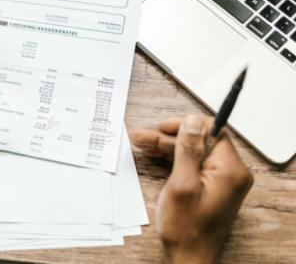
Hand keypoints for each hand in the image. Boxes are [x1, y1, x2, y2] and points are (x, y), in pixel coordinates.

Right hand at [130, 115, 253, 263]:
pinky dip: (173, 159)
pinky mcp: (212, 187)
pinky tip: (154, 155)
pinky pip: (193, 165)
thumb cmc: (186, 229)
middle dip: (168, 138)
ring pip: (193, 152)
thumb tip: (192, 122)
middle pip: (199, 142)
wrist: (189, 257)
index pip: (211, 131)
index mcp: (230, 170)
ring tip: (141, 143)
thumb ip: (188, 150)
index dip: (185, 126)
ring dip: (167, 147)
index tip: (162, 127)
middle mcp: (231, 173)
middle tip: (142, 136)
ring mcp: (222, 180)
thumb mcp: (182, 184)